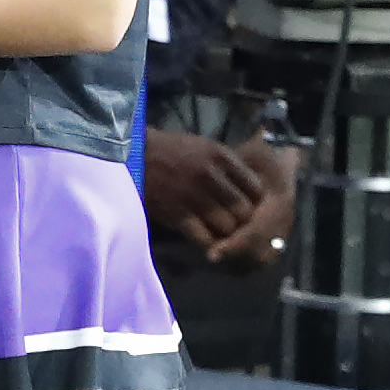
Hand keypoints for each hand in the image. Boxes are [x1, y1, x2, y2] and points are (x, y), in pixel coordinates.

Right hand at [141, 129, 297, 265]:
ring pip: (227, 227)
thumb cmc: (171, 151)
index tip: (248, 206)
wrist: (134, 155)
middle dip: (242, 221)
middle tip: (236, 224)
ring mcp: (194, 196)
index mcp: (221, 157)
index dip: (254, 201)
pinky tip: (204, 238)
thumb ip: (228, 165)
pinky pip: (204, 238)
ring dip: (225, 233)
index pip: (255, 188)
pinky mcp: (177, 214)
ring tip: (219, 232)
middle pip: (244, 211)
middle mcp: (211, 176)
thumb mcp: (205, 147)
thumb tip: (251, 187)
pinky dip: (207, 242)